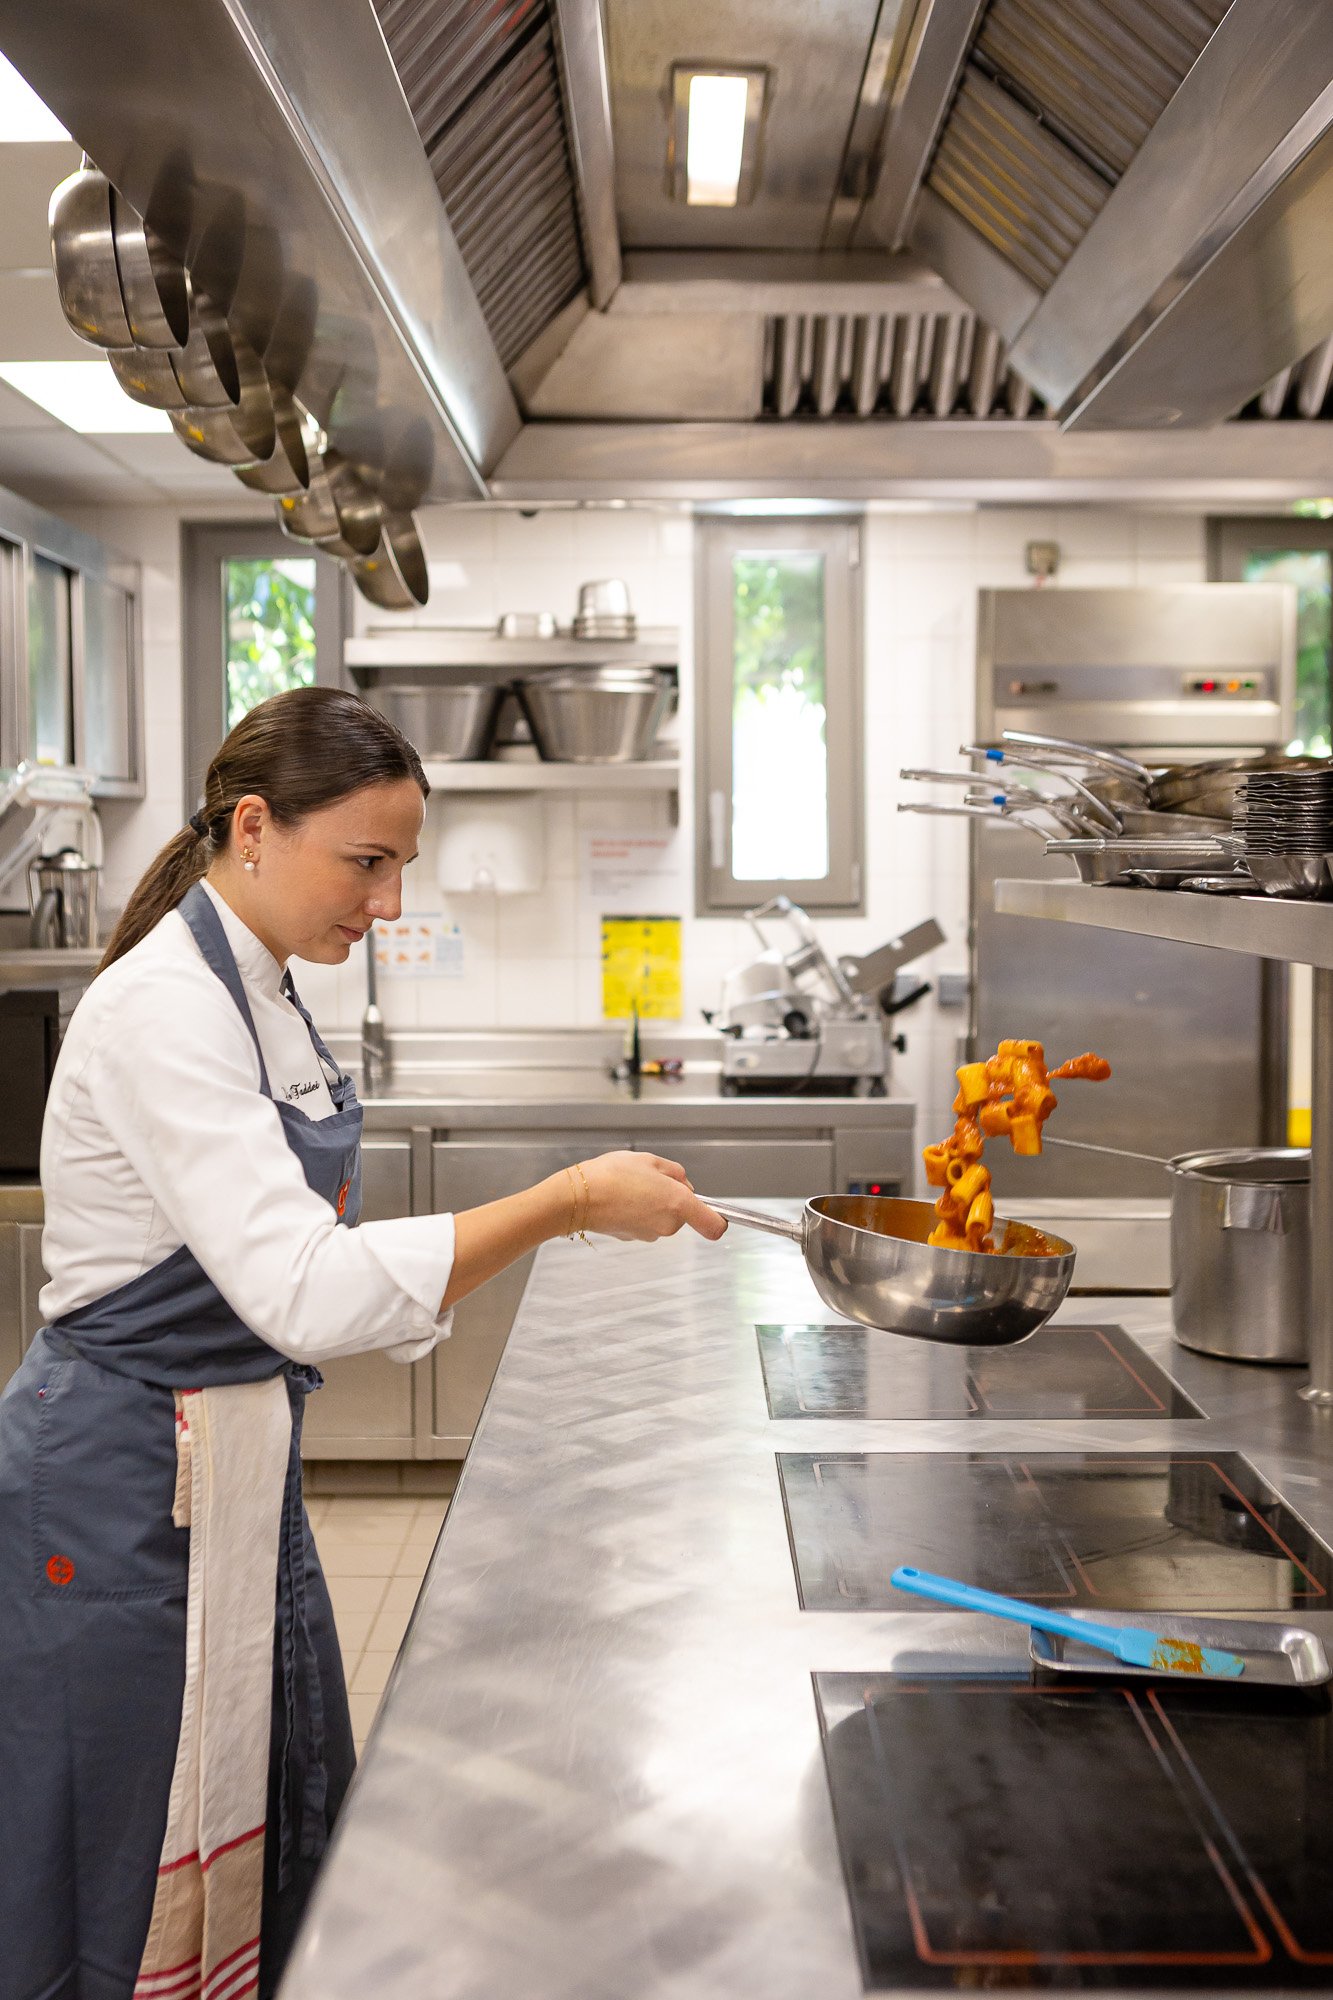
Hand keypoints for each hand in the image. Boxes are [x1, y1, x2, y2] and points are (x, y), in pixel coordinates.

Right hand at [570, 1151, 727, 1242]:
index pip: (715, 1226)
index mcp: (679, 1205)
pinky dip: (639, 1211)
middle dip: (673, 1197)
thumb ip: (676, 1173)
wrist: (576, 1197)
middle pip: (684, 1214)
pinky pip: (645, 1222)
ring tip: (632, 1186)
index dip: (718, 1218)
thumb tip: (684, 1184)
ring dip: (654, 1203)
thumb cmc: (612, 1175)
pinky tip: (622, 1197)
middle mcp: (668, 1225)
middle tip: (652, 1179)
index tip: (715, 1210)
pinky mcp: (633, 1238)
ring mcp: (650, 1234)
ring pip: (663, 1217)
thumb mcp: (651, 1160)